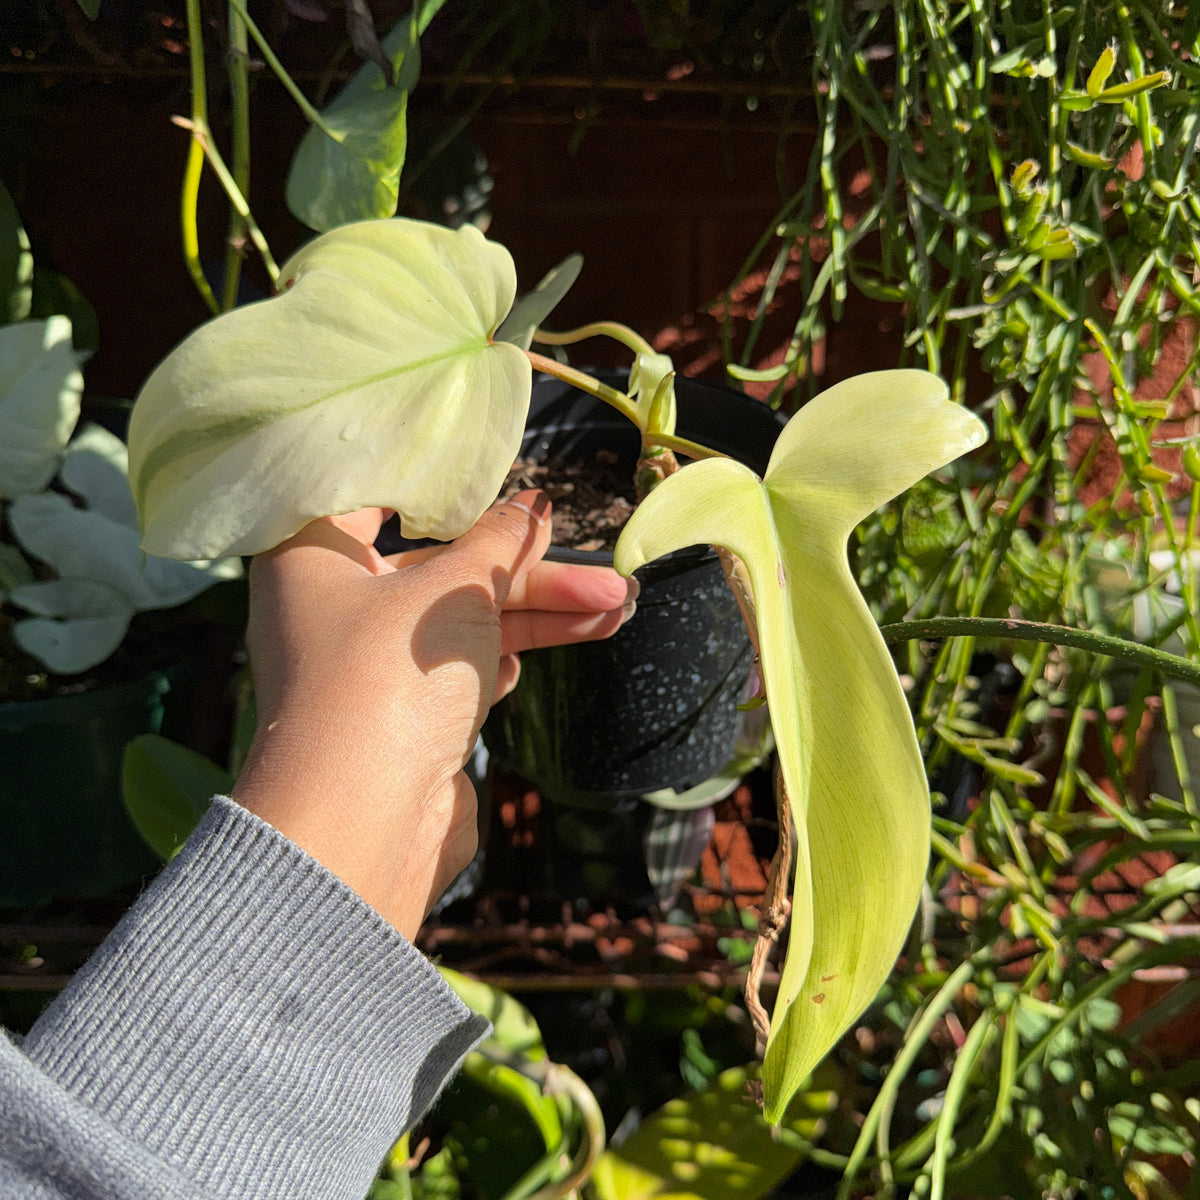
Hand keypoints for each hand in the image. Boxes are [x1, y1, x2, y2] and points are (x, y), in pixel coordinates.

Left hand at [231, 491, 634, 938]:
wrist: (362, 825)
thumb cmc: (389, 678)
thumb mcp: (458, 590)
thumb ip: (502, 543)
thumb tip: (536, 504)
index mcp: (314, 558)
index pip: (380, 497)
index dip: (447, 488)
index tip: (505, 478)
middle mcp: (333, 607)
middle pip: (444, 567)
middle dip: (532, 576)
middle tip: (608, 579)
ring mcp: (367, 666)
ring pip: (462, 622)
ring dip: (539, 616)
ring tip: (617, 611)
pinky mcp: (398, 716)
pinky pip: (458, 669)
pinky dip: (502, 658)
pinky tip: (540, 654)